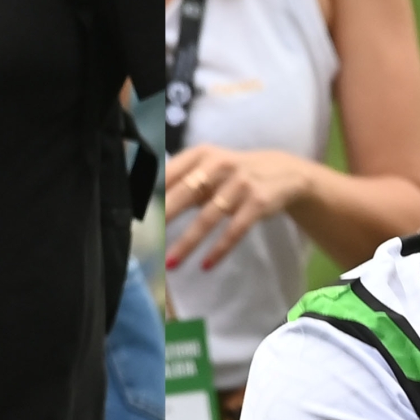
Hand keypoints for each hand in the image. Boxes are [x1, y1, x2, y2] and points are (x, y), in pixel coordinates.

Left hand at [158, 145, 320, 270]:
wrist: (283, 172)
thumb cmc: (232, 174)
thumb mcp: (208, 170)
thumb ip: (181, 183)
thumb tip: (147, 205)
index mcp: (201, 155)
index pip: (170, 173)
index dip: (153, 193)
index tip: (137, 214)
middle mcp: (220, 164)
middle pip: (186, 192)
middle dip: (165, 216)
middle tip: (147, 238)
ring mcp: (241, 183)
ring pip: (208, 217)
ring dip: (188, 242)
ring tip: (170, 263)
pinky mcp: (258, 202)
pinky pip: (235, 230)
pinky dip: (219, 249)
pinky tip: (205, 265)